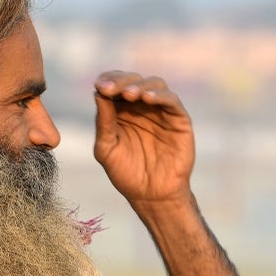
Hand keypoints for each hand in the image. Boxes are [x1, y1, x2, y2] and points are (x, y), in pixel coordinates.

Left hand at [93, 71, 194, 203]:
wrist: (150, 195)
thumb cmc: (126, 173)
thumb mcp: (107, 148)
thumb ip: (103, 122)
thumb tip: (97, 92)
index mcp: (122, 110)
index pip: (115, 85)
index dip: (108, 80)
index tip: (99, 85)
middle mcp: (142, 107)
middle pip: (134, 80)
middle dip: (121, 81)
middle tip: (110, 88)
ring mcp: (161, 111)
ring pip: (154, 84)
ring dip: (140, 85)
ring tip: (129, 95)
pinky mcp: (179, 120)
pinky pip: (172, 101)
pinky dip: (160, 95)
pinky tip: (147, 99)